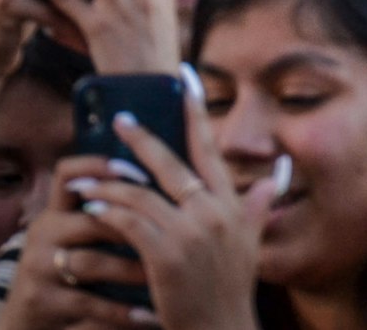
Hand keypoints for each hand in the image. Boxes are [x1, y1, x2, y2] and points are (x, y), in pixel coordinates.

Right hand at [0, 157, 146, 329]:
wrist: (25, 324)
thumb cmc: (63, 274)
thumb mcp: (73, 241)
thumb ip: (102, 215)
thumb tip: (150, 186)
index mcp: (53, 213)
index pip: (66, 174)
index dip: (96, 165)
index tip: (135, 170)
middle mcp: (42, 234)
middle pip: (92, 219)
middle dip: (132, 227)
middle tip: (168, 233)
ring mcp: (38, 269)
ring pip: (93, 262)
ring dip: (131, 271)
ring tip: (160, 276)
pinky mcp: (41, 303)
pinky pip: (89, 304)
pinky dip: (121, 312)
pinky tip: (146, 316)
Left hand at [67, 85, 270, 329]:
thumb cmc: (231, 289)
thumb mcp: (251, 243)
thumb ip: (261, 204)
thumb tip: (279, 171)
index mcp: (231, 203)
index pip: (211, 147)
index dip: (196, 110)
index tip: (184, 78)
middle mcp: (212, 210)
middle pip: (171, 162)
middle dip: (141, 139)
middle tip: (120, 120)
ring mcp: (189, 231)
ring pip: (142, 192)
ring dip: (111, 184)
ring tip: (87, 179)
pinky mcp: (165, 253)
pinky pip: (129, 221)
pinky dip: (108, 211)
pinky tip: (92, 207)